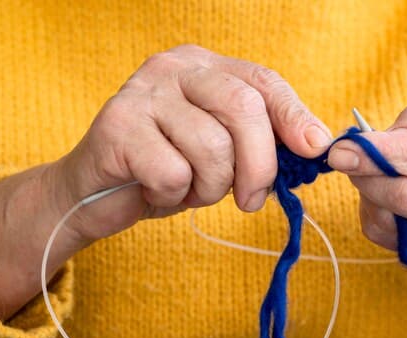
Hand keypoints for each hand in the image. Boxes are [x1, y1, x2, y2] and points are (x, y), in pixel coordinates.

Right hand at [55, 44, 331, 243]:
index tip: (315, 147)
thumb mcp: (219, 152)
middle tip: (250, 200)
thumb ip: (257, 141)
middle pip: (243, 108)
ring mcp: (142, 93)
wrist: (91, 194)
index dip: (294, 115)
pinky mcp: (117, 126)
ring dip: (210, 187)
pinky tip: (155, 191)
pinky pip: (174, 173)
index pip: (262, 81)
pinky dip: (173, 196)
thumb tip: (315, 144)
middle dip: (259, 164)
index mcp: (203, 66)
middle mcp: (173, 68)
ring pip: (212, 147)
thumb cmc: (163, 171)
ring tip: (188, 189)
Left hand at [328, 73, 406, 262]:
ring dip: (370, 199)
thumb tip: (379, 141)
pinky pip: (399, 243)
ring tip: (372, 174)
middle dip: (366, 179)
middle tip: (348, 158)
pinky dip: (380, 219)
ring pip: (399, 226)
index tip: (341, 151)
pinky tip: (385, 196)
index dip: (380, 156)